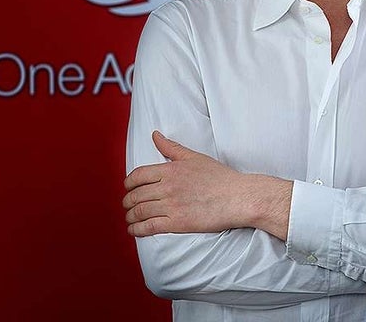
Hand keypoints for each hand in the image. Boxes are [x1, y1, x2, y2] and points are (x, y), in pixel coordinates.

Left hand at [123, 131, 291, 238]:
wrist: (237, 197)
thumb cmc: (219, 177)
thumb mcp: (194, 157)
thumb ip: (171, 147)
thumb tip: (155, 135)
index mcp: (170, 169)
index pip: (138, 175)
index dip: (129, 183)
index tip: (128, 187)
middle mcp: (168, 187)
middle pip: (136, 195)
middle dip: (127, 201)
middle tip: (127, 204)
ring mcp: (172, 206)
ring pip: (140, 211)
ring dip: (130, 216)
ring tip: (129, 218)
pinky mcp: (178, 223)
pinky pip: (150, 227)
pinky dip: (137, 229)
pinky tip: (134, 230)